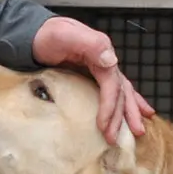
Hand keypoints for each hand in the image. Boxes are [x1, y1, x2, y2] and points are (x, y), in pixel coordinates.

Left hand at [30, 16, 155, 143]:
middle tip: (117, 138)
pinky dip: (127, 101)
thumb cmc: (46, 35)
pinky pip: (113, 90)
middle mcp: (105, 61)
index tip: (103, 127)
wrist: (35, 34)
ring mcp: (100, 68)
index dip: (109, 107)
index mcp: (101, 52)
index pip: (112, 84)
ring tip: (137, 131)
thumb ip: (89, 43)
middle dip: (121, 116)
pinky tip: (137, 111)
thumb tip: (111, 61)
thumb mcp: (64, 35)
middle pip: (119, 92)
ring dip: (129, 113)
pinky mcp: (93, 75)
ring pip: (120, 93)